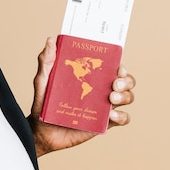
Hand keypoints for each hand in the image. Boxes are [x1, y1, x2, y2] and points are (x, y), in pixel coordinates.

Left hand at [28, 37, 135, 156]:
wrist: (42, 130)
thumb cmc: (43, 102)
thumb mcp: (43, 80)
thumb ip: (46, 61)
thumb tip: (50, 40)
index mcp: (90, 75)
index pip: (110, 65)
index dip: (119, 63)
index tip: (117, 65)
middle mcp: (100, 89)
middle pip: (125, 80)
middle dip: (126, 80)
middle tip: (115, 83)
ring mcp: (103, 106)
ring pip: (127, 97)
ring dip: (125, 96)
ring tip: (111, 98)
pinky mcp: (104, 123)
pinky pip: (122, 119)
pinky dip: (122, 116)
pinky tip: (111, 115)